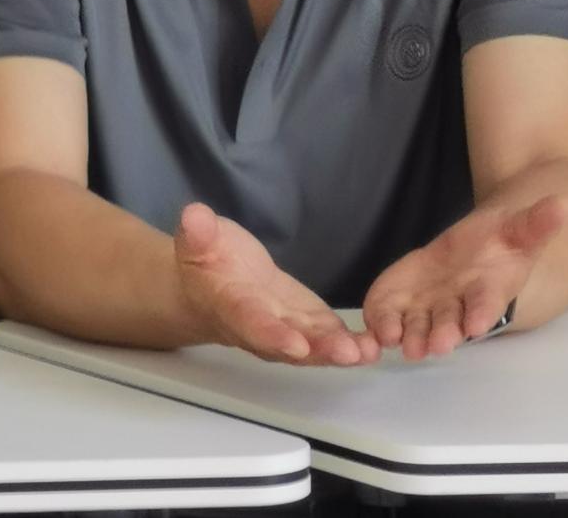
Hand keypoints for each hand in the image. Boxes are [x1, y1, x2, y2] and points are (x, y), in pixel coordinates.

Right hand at [173, 202, 380, 366]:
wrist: (215, 282)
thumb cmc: (206, 259)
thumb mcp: (197, 239)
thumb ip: (198, 232)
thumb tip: (194, 216)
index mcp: (231, 306)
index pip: (250, 323)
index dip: (271, 334)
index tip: (294, 343)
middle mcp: (260, 327)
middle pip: (288, 345)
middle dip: (317, 351)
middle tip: (346, 352)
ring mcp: (287, 328)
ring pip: (312, 346)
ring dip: (339, 351)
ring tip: (367, 352)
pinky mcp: (306, 323)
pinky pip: (327, 337)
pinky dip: (350, 344)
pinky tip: (374, 344)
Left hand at [360, 194, 567, 359]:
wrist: (477, 248)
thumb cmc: (502, 243)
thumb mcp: (521, 228)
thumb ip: (539, 221)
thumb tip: (566, 203)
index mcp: (489, 291)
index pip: (487, 305)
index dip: (482, 313)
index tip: (476, 324)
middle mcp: (458, 307)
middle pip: (449, 323)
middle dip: (441, 333)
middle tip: (433, 345)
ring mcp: (427, 306)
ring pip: (415, 325)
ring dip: (406, 334)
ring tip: (393, 341)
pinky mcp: (400, 300)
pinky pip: (387, 315)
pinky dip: (377, 323)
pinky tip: (368, 332)